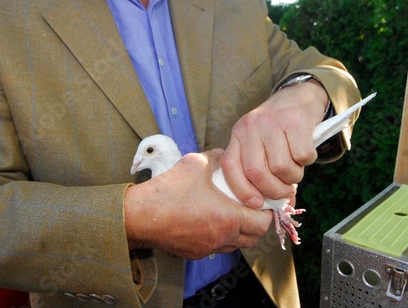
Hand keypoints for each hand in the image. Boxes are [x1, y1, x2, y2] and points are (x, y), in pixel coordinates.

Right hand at [123, 149, 272, 258]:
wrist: (140, 215)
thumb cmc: (168, 191)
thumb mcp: (196, 164)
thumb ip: (216, 158)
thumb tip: (224, 154)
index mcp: (228, 218)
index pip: (262, 223)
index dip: (267, 212)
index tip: (265, 201)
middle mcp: (221, 238)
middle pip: (253, 238)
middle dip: (257, 223)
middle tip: (252, 207)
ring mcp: (206, 248)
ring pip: (235, 245)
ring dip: (240, 231)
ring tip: (234, 214)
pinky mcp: (193, 252)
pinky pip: (216, 247)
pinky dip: (222, 237)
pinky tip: (212, 220)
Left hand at [221, 80, 328, 207]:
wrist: (298, 97)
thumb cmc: (277, 129)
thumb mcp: (260, 142)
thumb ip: (260, 170)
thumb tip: (274, 207)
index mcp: (238, 134)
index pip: (230, 166)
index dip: (241, 190)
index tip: (257, 203)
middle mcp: (251, 126)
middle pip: (257, 172)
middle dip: (273, 190)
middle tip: (285, 191)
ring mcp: (273, 122)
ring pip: (281, 168)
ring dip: (292, 177)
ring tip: (295, 169)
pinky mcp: (296, 121)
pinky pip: (302, 157)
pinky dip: (306, 162)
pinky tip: (303, 154)